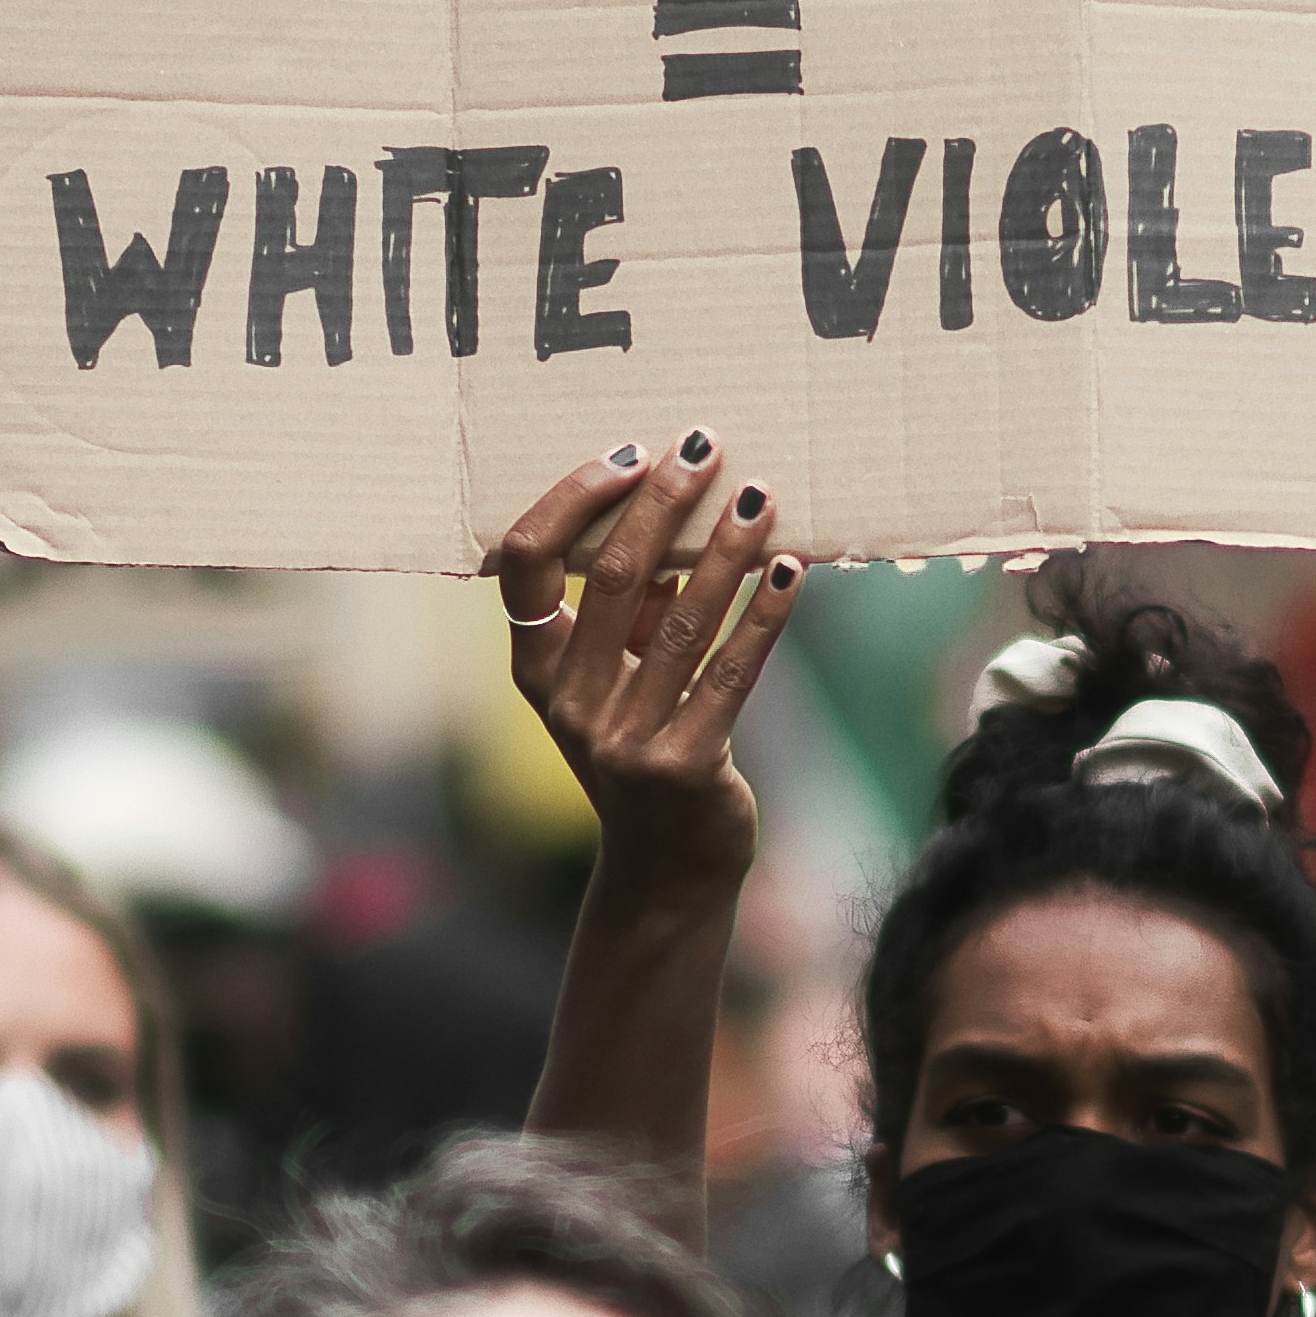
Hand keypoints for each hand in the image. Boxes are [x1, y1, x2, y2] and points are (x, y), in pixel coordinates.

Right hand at [490, 438, 800, 896]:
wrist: (666, 870)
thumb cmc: (644, 750)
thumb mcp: (616, 682)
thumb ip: (630, 611)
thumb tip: (670, 513)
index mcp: (535, 670)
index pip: (524, 564)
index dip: (573, 500)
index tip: (628, 455)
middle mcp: (568, 703)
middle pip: (610, 575)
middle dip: (661, 501)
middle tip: (704, 446)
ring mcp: (624, 739)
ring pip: (681, 618)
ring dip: (726, 549)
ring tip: (760, 496)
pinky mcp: (685, 766)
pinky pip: (732, 672)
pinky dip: (764, 614)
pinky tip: (790, 571)